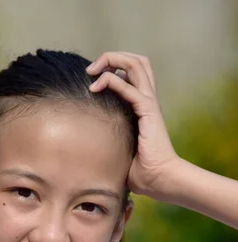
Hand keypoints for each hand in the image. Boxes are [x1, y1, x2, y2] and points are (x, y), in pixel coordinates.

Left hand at [87, 51, 179, 200]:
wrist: (160, 180)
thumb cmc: (142, 173)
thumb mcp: (119, 151)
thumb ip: (108, 142)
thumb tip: (85, 150)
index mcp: (143, 107)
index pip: (132, 73)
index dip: (113, 68)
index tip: (91, 81)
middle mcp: (148, 100)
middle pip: (137, 61)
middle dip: (112, 57)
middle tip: (91, 70)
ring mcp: (149, 104)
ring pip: (135, 64)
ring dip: (112, 60)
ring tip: (92, 72)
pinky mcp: (148, 111)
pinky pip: (129, 87)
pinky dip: (111, 80)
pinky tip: (95, 87)